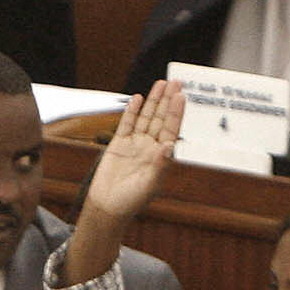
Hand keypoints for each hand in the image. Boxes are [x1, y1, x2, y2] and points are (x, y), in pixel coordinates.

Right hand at [84, 79, 185, 224]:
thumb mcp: (150, 184)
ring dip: (153, 101)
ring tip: (161, 84)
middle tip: (175, 81)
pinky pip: (127, 124)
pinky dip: (132, 111)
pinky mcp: (118, 144)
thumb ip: (160, 164)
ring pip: (145, 117)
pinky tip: (138, 98)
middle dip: (168, 100)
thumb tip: (169, 145)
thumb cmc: (132, 200)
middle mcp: (149, 147)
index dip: (176, 113)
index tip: (181, 96)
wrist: (108, 207)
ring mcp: (134, 144)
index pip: (171, 129)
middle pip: (160, 118)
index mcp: (161, 156)